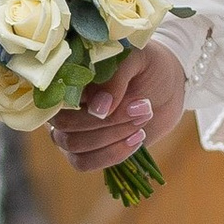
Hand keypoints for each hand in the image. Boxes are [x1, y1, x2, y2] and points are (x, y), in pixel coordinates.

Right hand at [48, 44, 185, 175]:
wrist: (169, 88)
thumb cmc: (148, 66)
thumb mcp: (136, 60)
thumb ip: (115, 78)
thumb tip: (97, 110)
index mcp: (66, 77)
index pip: (54, 96)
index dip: (82, 102)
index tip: (119, 100)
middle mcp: (62, 105)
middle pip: (64, 125)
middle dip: (106, 122)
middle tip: (142, 108)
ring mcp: (70, 131)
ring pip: (74, 146)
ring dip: (112, 137)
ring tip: (143, 119)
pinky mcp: (86, 151)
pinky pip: (83, 163)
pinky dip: (111, 154)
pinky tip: (136, 139)